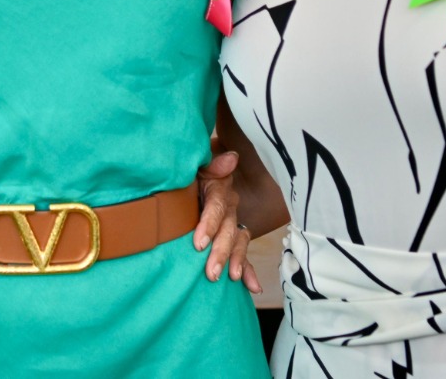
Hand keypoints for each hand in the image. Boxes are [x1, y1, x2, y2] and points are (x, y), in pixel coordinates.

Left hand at [194, 149, 262, 289]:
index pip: (216, 208)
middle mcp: (229, 207)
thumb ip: (213, 165)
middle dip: (221, 252)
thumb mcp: (198, 166)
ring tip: (233, 278)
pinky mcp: (233, 236)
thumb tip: (232, 159)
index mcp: (219, 190)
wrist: (194, 175)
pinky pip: (243, 253)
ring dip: (237, 261)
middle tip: (211, 272)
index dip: (209, 224)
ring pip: (238, 242)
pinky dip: (249, 270)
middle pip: (229, 230)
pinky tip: (253, 287)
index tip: (198, 244)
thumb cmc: (191, 172)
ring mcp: (233, 222)